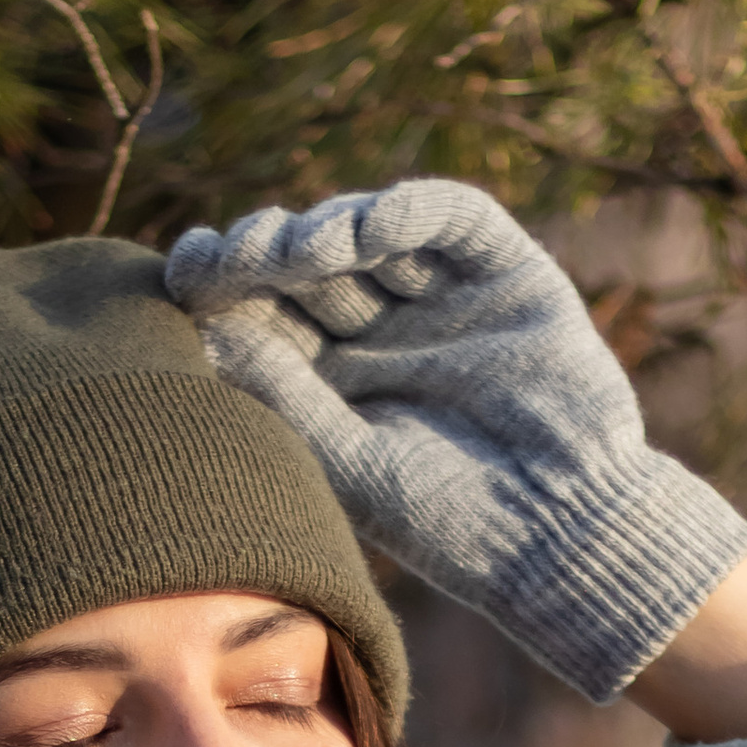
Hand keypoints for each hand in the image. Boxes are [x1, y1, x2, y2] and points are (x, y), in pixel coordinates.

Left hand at [165, 177, 746, 704]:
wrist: (564, 536)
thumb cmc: (452, 524)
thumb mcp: (353, 464)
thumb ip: (287, 398)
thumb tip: (211, 330)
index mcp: (335, 374)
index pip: (267, 307)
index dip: (224, 281)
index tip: (183, 272)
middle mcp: (384, 325)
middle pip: (309, 260)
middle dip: (268, 249)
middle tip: (237, 254)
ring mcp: (443, 294)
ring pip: (370, 230)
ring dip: (328, 228)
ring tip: (300, 250)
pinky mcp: (505, 271)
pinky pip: (452, 217)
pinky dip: (409, 210)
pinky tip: (369, 231)